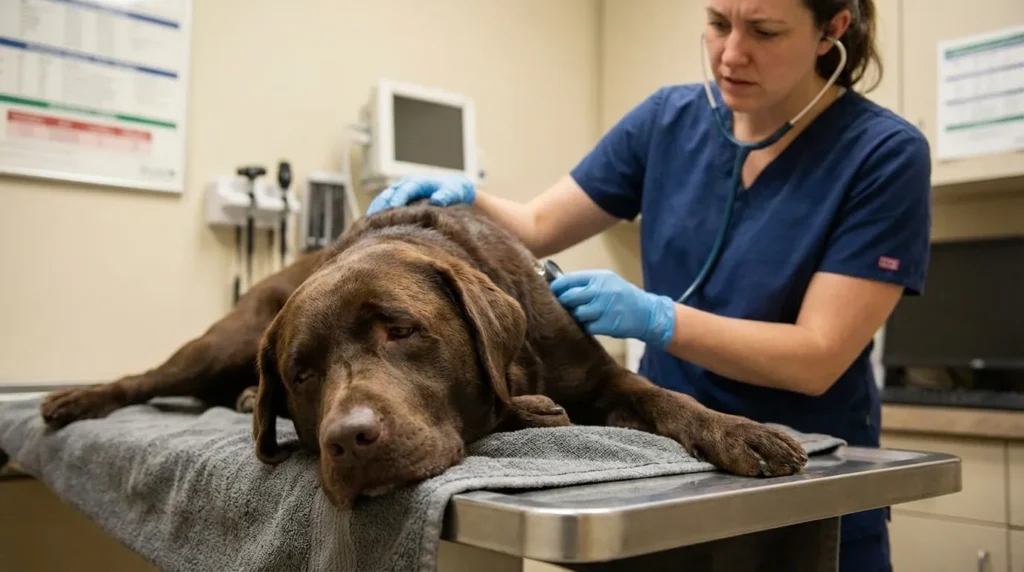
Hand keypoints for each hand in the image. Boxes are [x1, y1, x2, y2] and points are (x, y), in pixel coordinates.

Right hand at [366, 175, 475, 214]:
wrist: (451, 188)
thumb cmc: (452, 191)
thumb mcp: (453, 192)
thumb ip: (446, 195)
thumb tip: (437, 200)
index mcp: (419, 182)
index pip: (407, 189)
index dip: (399, 197)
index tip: (393, 207)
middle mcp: (407, 184)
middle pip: (391, 192)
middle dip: (383, 203)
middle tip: (374, 217)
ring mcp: (401, 191)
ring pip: (385, 197)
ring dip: (376, 207)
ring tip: (367, 221)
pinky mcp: (399, 198)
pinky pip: (385, 203)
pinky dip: (378, 210)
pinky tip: (370, 222)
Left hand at [550, 269, 675, 348]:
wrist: (647, 312)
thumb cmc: (622, 296)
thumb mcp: (607, 282)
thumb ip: (586, 283)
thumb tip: (560, 286)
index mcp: (599, 278)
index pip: (568, 280)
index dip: (557, 288)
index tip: (552, 293)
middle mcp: (600, 291)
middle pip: (569, 297)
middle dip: (563, 303)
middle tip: (562, 307)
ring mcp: (603, 308)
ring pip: (576, 313)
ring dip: (575, 316)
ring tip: (581, 316)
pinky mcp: (606, 324)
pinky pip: (587, 327)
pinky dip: (586, 327)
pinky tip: (592, 324)